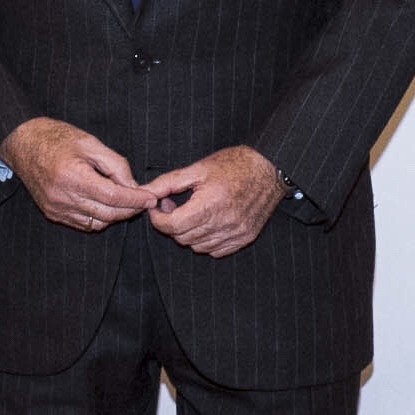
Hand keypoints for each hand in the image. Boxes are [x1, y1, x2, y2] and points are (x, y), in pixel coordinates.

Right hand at [2, 116, 155, 232]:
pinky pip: (84, 224)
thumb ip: (116, 165)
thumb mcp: (91, 143)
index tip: (151, 197)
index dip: (136, 199)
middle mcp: (63, 197)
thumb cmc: (57, 138)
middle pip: (108, 213)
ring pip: (98, 222)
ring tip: (126, 201)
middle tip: (144, 200)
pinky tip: (106, 205)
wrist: (23, 144)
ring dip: (116, 215)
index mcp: (73, 176)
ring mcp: (56, 209)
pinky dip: (100, 218)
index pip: (114, 197)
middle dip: (131, 209)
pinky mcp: (53, 214)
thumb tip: (134, 186)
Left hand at [145, 145, 285, 256]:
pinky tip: (208, 222)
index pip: (173, 226)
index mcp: (210, 204)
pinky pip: (215, 251)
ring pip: (198, 246)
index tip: (158, 207)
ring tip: (192, 213)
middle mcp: (224, 222)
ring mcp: (236, 233)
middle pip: (183, 238)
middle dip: (172, 224)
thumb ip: (168, 182)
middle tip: (174, 205)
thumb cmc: (233, 164)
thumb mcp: (198, 168)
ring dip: (188, 233)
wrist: (269, 168)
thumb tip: (146, 193)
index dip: (159, 219)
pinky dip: (206, 240)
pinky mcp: (245, 238)